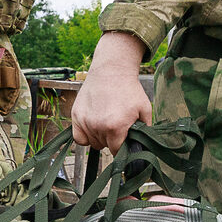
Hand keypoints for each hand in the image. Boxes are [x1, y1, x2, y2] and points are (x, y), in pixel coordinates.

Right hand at [71, 32, 150, 152]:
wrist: (111, 70)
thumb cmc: (129, 89)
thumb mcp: (145, 109)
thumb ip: (145, 130)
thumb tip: (141, 146)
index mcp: (115, 127)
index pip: (116, 151)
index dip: (122, 146)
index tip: (124, 138)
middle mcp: (98, 126)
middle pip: (104, 146)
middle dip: (111, 140)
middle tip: (116, 125)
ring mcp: (85, 121)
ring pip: (92, 142)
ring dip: (99, 137)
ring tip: (105, 121)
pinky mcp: (76, 115)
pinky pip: (78, 138)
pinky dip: (85, 136)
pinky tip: (93, 127)